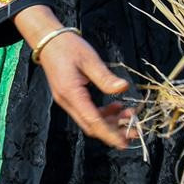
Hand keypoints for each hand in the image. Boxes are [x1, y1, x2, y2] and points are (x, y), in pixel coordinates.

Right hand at [32, 30, 135, 149]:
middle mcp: (67, 101)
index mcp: (71, 93)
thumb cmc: (68, 47)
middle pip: (91, 126)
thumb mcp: (89, 59)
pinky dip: (103, 114)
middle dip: (114, 131)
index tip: (124, 143)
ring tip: (129, 115)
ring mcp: (67, 101)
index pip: (92, 121)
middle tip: (135, 130)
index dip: (109, 134)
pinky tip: (116, 106)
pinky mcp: (70, 97)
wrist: (48, 40)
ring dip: (110, 122)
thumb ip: (105, 77)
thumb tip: (123, 89)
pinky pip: (87, 112)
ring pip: (90, 121)